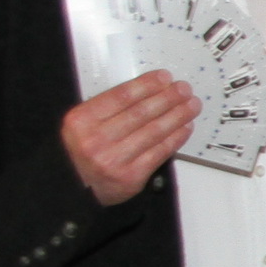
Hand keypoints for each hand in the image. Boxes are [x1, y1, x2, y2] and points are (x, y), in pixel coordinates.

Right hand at [61, 70, 202, 206]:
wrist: (74, 188)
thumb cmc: (83, 152)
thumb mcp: (84, 124)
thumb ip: (109, 107)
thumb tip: (150, 90)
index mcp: (81, 121)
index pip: (121, 96)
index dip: (147, 85)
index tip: (164, 78)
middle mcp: (95, 140)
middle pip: (141, 112)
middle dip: (167, 98)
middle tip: (183, 89)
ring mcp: (113, 159)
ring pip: (154, 131)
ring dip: (177, 115)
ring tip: (191, 105)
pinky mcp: (130, 177)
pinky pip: (159, 152)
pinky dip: (176, 137)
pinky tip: (184, 127)